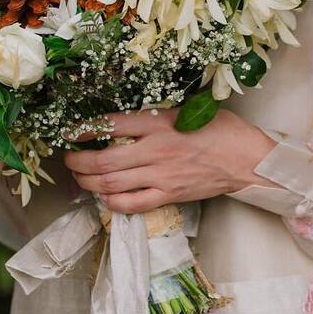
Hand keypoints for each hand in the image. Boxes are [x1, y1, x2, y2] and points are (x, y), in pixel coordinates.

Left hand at [64, 108, 277, 213]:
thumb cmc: (220, 128)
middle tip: (68, 160)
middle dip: (78, 163)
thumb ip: (158, 115)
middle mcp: (155, 150)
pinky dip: (113, 203)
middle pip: (104, 162)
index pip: (112, 125)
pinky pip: (132, 204)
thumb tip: (128, 119)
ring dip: (89, 183)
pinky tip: (105, 197)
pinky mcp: (168, 195)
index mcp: (159, 123)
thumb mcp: (187, 109)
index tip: (70, 132)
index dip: (85, 130)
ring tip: (80, 178)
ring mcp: (161, 176)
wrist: (245, 159)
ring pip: (112, 185)